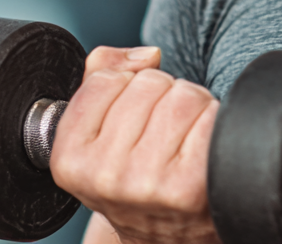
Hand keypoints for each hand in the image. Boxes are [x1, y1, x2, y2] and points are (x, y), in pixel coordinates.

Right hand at [50, 46, 219, 243]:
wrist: (168, 236)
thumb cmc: (137, 172)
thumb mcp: (101, 129)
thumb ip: (102, 75)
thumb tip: (145, 55)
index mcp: (70, 161)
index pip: (106, 79)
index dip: (127, 87)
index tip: (130, 120)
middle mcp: (103, 177)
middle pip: (150, 83)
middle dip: (163, 97)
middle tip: (163, 134)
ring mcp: (145, 184)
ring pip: (182, 95)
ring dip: (191, 108)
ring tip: (182, 141)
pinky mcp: (187, 185)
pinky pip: (207, 116)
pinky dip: (211, 122)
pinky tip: (200, 150)